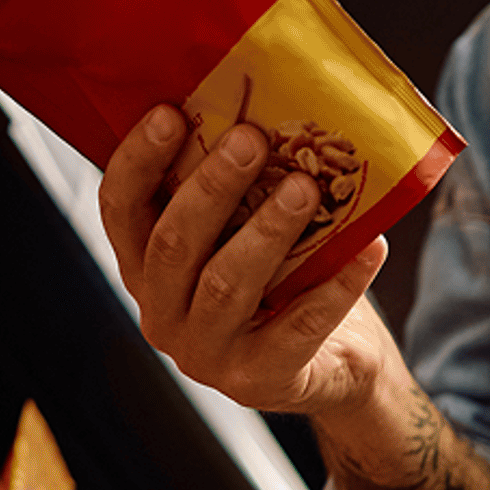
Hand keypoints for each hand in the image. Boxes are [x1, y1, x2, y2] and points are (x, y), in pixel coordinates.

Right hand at [96, 104, 393, 417]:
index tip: (168, 112)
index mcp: (145, 269)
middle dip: (211, 188)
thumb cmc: (282, 281)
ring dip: (267, 232)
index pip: (121, 211)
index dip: (137, 161)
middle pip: (173, 246)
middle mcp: (162, 315)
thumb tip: (261, 107)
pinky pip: (298, 328)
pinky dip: (335, 286)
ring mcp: (207, 356)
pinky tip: (369, 247)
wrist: (333, 364)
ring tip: (305, 188)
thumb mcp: (245, 235)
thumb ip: (236, 191)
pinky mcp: (260, 381)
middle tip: (251, 139)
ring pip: (225, 286)